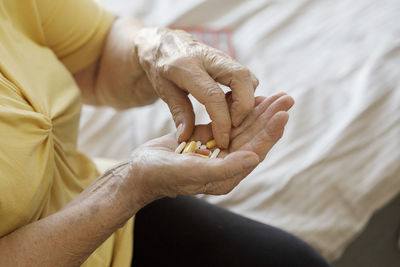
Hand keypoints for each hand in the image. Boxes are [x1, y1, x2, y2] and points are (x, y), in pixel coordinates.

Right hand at [128, 92, 292, 207]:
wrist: (139, 171)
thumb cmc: (161, 174)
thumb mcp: (191, 172)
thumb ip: (224, 168)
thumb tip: (254, 158)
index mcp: (227, 175)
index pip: (254, 151)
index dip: (269, 133)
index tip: (283, 113)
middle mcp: (226, 165)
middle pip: (253, 138)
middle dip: (269, 118)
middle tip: (287, 98)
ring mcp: (217, 151)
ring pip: (242, 128)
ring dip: (258, 112)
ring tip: (275, 96)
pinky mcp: (207, 140)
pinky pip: (227, 122)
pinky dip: (238, 110)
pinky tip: (248, 98)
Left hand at [135, 27, 258, 147]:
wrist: (164, 42)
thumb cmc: (160, 66)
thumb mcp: (162, 90)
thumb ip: (178, 112)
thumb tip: (187, 137)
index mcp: (186, 66)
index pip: (213, 95)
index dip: (221, 121)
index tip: (223, 139)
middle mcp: (209, 57)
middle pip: (241, 78)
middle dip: (243, 107)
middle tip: (234, 126)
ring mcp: (222, 57)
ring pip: (248, 77)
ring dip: (245, 101)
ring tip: (231, 118)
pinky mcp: (229, 61)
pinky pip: (246, 78)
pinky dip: (244, 95)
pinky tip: (230, 106)